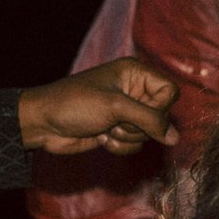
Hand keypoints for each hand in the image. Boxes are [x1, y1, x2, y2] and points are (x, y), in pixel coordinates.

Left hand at [18, 56, 178, 155]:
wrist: (43, 123)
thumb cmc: (75, 104)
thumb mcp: (115, 107)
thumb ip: (150, 120)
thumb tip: (175, 138)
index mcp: (135, 73)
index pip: (169, 92)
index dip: (158, 108)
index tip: (137, 111)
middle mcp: (133, 90)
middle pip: (160, 116)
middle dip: (137, 125)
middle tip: (114, 120)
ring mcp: (125, 112)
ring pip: (147, 134)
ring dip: (125, 136)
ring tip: (104, 127)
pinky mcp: (116, 129)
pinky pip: (134, 144)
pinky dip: (118, 145)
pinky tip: (100, 137)